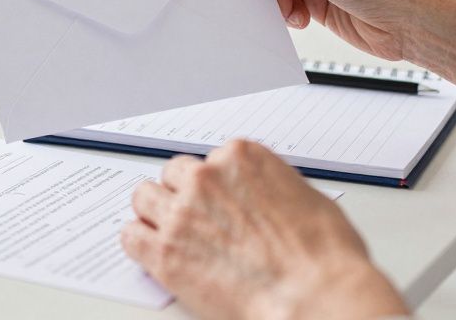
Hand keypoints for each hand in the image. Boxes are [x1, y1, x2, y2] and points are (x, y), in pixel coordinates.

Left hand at [122, 141, 407, 319]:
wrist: (314, 297)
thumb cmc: (325, 257)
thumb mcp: (308, 200)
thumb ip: (272, 189)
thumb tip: (267, 198)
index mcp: (241, 158)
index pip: (209, 160)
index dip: (212, 185)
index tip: (216, 200)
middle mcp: (206, 178)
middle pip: (173, 174)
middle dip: (182, 194)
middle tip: (194, 219)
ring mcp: (181, 213)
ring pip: (144, 198)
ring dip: (155, 214)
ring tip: (169, 233)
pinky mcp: (164, 251)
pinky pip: (131, 236)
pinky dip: (140, 243)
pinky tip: (152, 252)